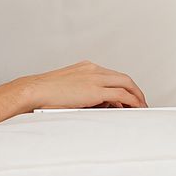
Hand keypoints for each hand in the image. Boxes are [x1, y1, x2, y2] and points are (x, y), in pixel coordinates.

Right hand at [22, 60, 148, 109]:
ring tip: (141, 107)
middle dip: (135, 90)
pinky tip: (136, 108)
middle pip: (123, 78)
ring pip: (126, 83)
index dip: (123, 86)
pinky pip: (121, 94)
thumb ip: (83, 94)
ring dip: (136, 96)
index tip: (128, 97)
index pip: (112, 75)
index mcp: (85, 67)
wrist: (34, 91)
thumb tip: (96, 105)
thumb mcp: (67, 89)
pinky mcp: (95, 90)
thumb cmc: (44, 94)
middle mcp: (92, 69)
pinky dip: (132, 101)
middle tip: (140, 102)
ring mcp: (94, 78)